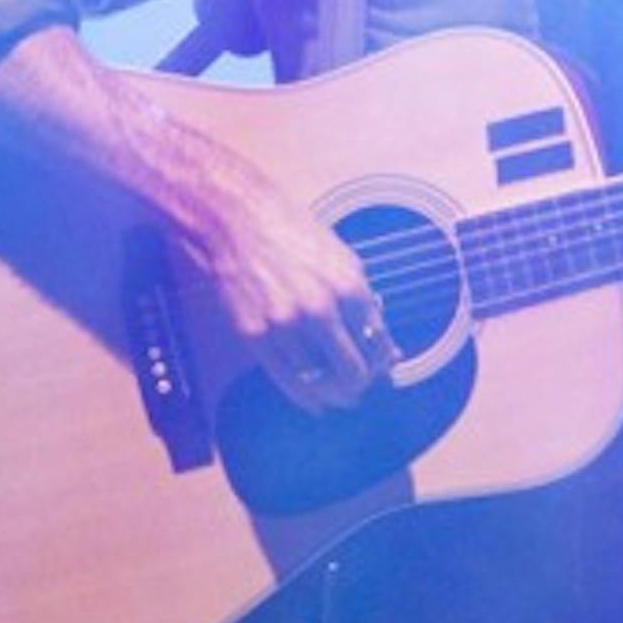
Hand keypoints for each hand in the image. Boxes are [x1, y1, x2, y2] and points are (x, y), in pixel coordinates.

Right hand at [167, 146, 401, 415]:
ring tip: (341, 397)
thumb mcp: (341, 257)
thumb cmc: (291, 234)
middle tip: (363, 385)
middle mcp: (319, 308)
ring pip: (320, 382)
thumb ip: (360, 298)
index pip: (378, 343)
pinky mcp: (255, 335)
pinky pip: (287, 380)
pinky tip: (314, 401)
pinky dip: (305, 397)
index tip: (384, 367)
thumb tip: (378, 332)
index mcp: (347, 286)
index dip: (384, 362)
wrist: (239, 221)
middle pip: (353, 371)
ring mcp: (284, 325)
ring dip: (335, 395)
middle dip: (362, 383)